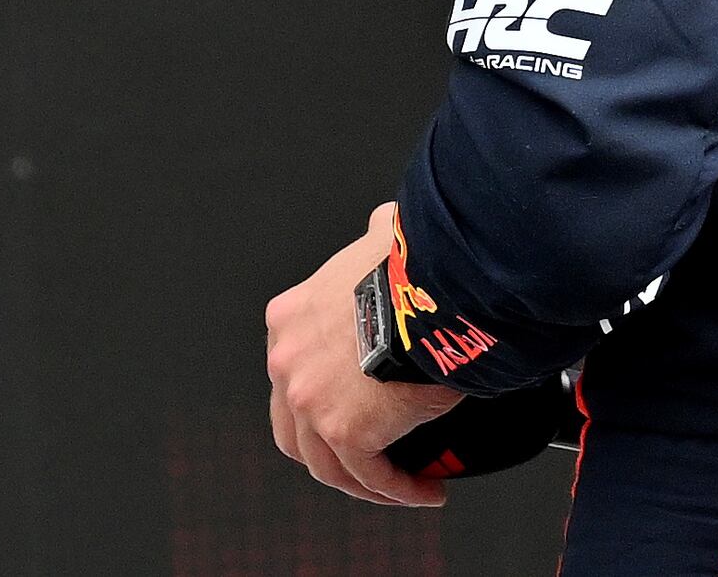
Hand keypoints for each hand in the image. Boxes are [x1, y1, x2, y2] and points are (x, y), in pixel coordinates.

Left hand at [264, 205, 461, 506]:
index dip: (320, 397)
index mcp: (290, 319)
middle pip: (295, 430)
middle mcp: (288, 363)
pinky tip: (424, 492)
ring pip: (327, 464)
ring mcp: (309, 401)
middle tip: (370, 459)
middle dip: (330, 450)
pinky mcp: (344, 432)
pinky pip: (370, 476)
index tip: (356, 405)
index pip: (293, 372)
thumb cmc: (412, 262)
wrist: (429, 287)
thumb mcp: (377, 239)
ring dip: (368, 482)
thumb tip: (386, 224)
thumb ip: (374, 237)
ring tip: (405, 487)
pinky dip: (398, 490)